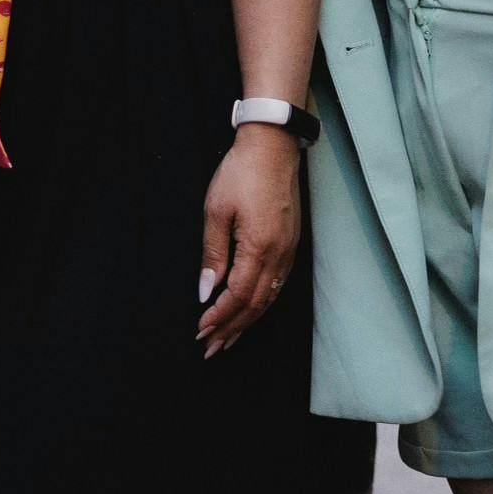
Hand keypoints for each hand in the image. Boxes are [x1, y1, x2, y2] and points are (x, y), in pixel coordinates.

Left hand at [197, 125, 301, 356]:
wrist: (273, 146)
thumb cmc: (241, 173)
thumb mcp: (216, 211)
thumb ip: (212, 255)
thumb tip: (205, 291)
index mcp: (258, 248)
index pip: (237, 296)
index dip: (219, 317)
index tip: (200, 331)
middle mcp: (279, 255)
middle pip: (254, 305)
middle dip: (232, 328)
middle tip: (211, 348)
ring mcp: (289, 250)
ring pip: (269, 298)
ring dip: (247, 321)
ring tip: (228, 339)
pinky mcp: (291, 244)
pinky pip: (278, 284)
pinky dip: (261, 304)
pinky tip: (251, 311)